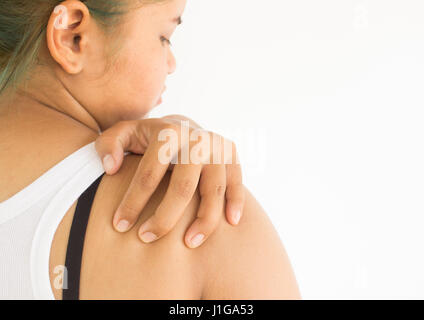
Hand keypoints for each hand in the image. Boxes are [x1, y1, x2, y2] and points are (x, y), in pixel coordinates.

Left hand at [95, 115, 244, 247]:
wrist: (182, 125)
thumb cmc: (149, 137)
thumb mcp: (124, 132)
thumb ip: (109, 144)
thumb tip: (112, 168)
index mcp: (168, 133)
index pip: (149, 174)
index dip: (133, 202)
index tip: (119, 225)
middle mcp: (196, 139)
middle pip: (183, 188)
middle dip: (164, 219)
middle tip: (147, 238)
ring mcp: (217, 148)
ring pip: (213, 191)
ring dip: (203, 221)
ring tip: (189, 244)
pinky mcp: (231, 155)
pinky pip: (237, 183)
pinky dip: (236, 203)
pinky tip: (230, 223)